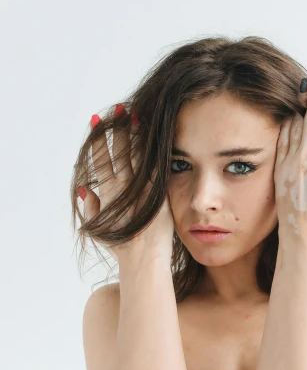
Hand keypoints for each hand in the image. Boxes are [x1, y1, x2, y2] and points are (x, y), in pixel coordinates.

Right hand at [79, 106, 175, 262]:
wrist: (142, 260)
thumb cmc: (121, 248)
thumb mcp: (99, 229)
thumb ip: (91, 207)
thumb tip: (85, 188)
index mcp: (107, 194)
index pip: (101, 160)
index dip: (99, 140)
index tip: (97, 121)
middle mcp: (122, 188)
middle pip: (119, 152)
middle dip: (117, 129)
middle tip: (118, 109)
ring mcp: (141, 190)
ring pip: (136, 155)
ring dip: (135, 134)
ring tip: (135, 115)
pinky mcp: (159, 194)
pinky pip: (157, 167)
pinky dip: (155, 150)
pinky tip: (156, 135)